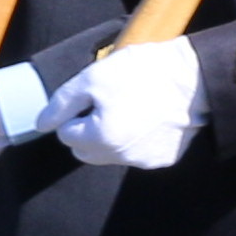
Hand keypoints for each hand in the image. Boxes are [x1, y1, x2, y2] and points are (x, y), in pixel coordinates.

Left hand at [58, 39, 206, 169]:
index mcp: (101, 140)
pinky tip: (150, 116)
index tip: (93, 96)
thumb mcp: (93, 77)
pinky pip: (138, 153)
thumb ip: (61, 103)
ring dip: (113, 135)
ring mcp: (145, 162)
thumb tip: (41, 125)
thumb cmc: (142, 73)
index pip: (66, 134)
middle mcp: (121, 159)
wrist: (195, 78)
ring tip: (131, 105)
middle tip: (108, 101)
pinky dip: (138, 139)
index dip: (75, 112)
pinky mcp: (165, 159)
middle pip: (87, 150)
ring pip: (112, 153)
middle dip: (90, 129)